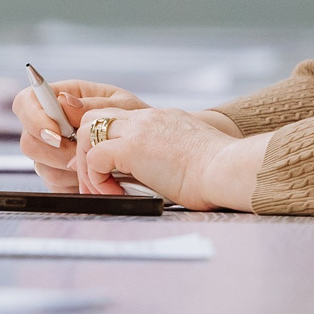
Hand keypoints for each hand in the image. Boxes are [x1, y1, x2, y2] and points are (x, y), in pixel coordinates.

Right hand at [13, 79, 144, 192]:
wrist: (148, 147)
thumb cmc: (135, 120)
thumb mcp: (122, 106)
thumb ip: (93, 105)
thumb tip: (64, 101)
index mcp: (62, 99)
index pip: (25, 102)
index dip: (33, 118)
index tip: (56, 133)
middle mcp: (51, 126)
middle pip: (29, 141)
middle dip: (56, 151)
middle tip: (82, 153)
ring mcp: (52, 153)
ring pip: (41, 167)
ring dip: (70, 169)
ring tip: (97, 164)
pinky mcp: (59, 176)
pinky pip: (55, 185)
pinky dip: (75, 184)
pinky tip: (95, 177)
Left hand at [75, 106, 263, 212]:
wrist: (227, 168)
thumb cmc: (219, 171)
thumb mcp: (191, 154)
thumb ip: (170, 156)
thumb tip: (161, 176)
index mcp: (160, 119)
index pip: (117, 118)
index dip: (102, 141)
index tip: (103, 167)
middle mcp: (146, 118)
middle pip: (93, 118)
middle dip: (85, 149)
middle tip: (93, 180)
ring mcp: (137, 130)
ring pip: (86, 133)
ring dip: (86, 165)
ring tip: (100, 190)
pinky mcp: (132, 148)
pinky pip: (94, 158)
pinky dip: (96, 179)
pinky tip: (114, 194)